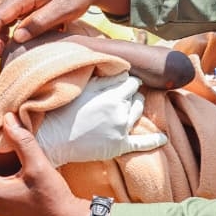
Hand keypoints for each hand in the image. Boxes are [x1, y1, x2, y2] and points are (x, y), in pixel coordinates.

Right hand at [35, 72, 166, 166]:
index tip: (118, 83)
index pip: (130, 79)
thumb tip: (121, 68)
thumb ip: (103, 77)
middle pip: (136, 94)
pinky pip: (144, 143)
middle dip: (130, 93)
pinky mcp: (120, 146)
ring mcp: (121, 129)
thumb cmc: (61, 109)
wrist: (51, 139)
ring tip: (124, 108)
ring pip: (139, 111)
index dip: (125, 80)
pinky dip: (156, 140)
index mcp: (110, 93)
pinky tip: (163, 138)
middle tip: (117, 96)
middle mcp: (119, 109)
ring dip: (135, 107)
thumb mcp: (81, 86)